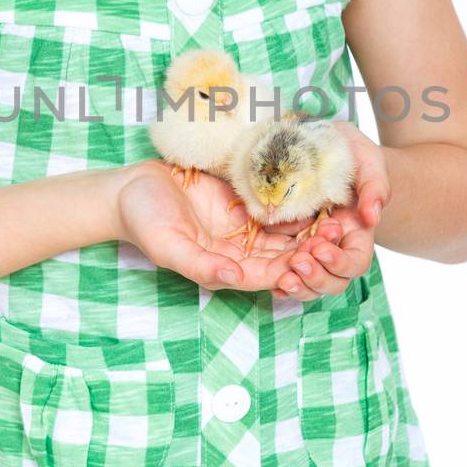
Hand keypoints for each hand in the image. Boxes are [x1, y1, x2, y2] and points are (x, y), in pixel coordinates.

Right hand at [115, 161, 345, 292]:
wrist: (130, 187)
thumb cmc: (143, 220)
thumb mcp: (167, 247)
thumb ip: (200, 266)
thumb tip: (234, 279)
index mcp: (224, 269)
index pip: (268, 275)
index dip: (294, 269)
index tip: (316, 257)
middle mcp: (238, 252)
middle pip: (284, 255)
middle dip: (311, 248)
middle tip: (337, 234)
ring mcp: (242, 227)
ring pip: (285, 233)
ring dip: (311, 228)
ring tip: (337, 215)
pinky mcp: (242, 201)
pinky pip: (276, 205)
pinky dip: (297, 203)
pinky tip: (320, 193)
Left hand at [274, 121, 390, 299]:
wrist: (320, 147)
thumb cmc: (351, 153)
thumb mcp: (367, 160)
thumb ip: (374, 185)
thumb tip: (373, 216)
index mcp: (356, 232)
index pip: (356, 261)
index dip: (340, 262)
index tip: (321, 248)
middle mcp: (333, 246)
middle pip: (334, 281)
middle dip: (317, 277)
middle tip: (298, 261)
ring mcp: (308, 247)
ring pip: (309, 283)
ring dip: (299, 285)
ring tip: (284, 278)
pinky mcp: (286, 243)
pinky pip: (285, 271)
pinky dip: (280, 282)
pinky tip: (273, 285)